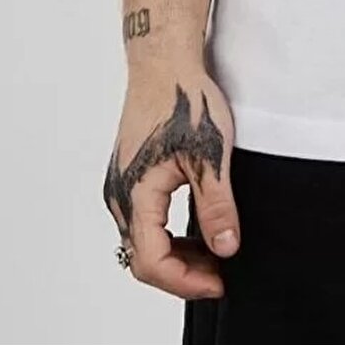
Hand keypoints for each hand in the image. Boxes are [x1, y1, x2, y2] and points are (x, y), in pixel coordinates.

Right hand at [103, 62, 240, 300]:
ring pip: (142, 241)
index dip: (186, 281)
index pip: (152, 261)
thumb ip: (217, 207)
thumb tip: (226, 249)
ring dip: (175, 255)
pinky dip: (168, 234)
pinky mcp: (128, 175)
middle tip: (220, 273)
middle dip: (181, 274)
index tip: (219, 282)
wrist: (164, 61)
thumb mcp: (210, 157)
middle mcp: (118, 194)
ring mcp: (120, 184)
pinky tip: (197, 228)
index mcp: (134, 193)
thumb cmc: (184, 98)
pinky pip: (143, 220)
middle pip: (143, 258)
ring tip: (214, 252)